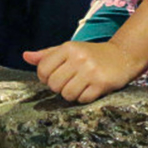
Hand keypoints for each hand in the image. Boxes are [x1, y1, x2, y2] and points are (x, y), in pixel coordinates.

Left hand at [22, 39, 142, 103]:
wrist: (122, 56)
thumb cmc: (91, 54)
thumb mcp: (69, 49)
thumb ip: (47, 54)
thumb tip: (25, 56)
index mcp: (68, 48)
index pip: (43, 69)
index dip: (45, 78)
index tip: (55, 77)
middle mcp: (78, 58)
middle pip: (53, 84)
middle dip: (59, 88)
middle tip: (69, 82)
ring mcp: (90, 71)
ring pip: (67, 94)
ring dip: (71, 95)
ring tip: (79, 86)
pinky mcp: (101, 83)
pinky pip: (82, 99)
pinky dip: (84, 98)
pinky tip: (90, 89)